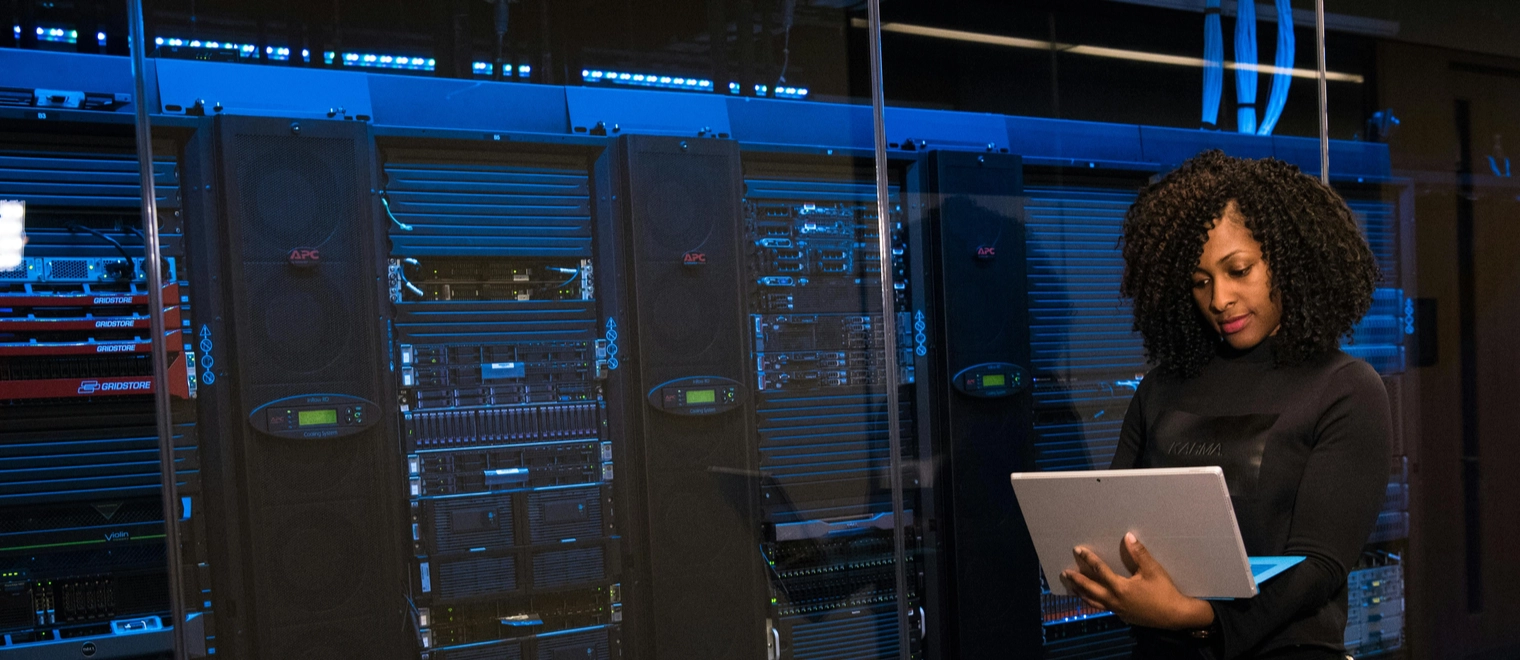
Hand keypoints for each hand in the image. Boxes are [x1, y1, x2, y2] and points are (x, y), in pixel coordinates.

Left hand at [1058, 532, 1215, 630]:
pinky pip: (1103, 608)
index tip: (1078, 550)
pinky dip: (1093, 602)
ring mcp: (1118, 610)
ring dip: (1082, 594)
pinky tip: (1092, 599)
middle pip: (1090, 589)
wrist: (1175, 615)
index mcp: (1121, 588)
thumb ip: (1139, 553)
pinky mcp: (1123, 616)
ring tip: (1072, 588)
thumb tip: (1128, 536)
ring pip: (1094, 602)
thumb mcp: (1153, 570)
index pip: (1100, 571)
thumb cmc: (1164, 592)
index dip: (1088, 559)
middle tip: (1065, 573)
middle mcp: (1115, 600)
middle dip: (1077, 580)